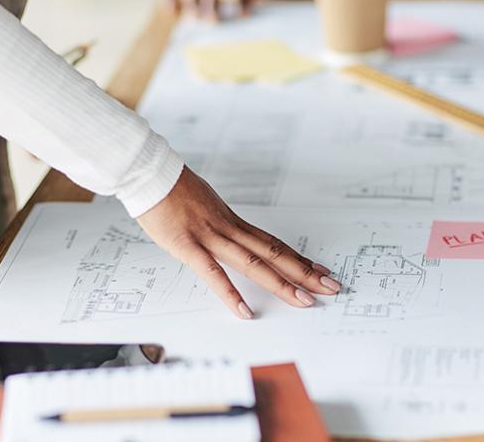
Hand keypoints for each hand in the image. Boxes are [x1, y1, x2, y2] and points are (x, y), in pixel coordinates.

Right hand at [136, 167, 340, 318]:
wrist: (152, 173)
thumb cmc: (171, 189)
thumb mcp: (201, 206)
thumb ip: (214, 223)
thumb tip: (221, 235)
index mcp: (232, 221)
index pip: (272, 243)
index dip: (298, 258)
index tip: (319, 270)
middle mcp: (229, 229)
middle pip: (274, 253)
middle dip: (304, 272)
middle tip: (331, 287)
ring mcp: (212, 237)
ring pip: (254, 263)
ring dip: (281, 283)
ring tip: (305, 300)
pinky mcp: (190, 246)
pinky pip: (213, 273)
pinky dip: (230, 293)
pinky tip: (244, 311)